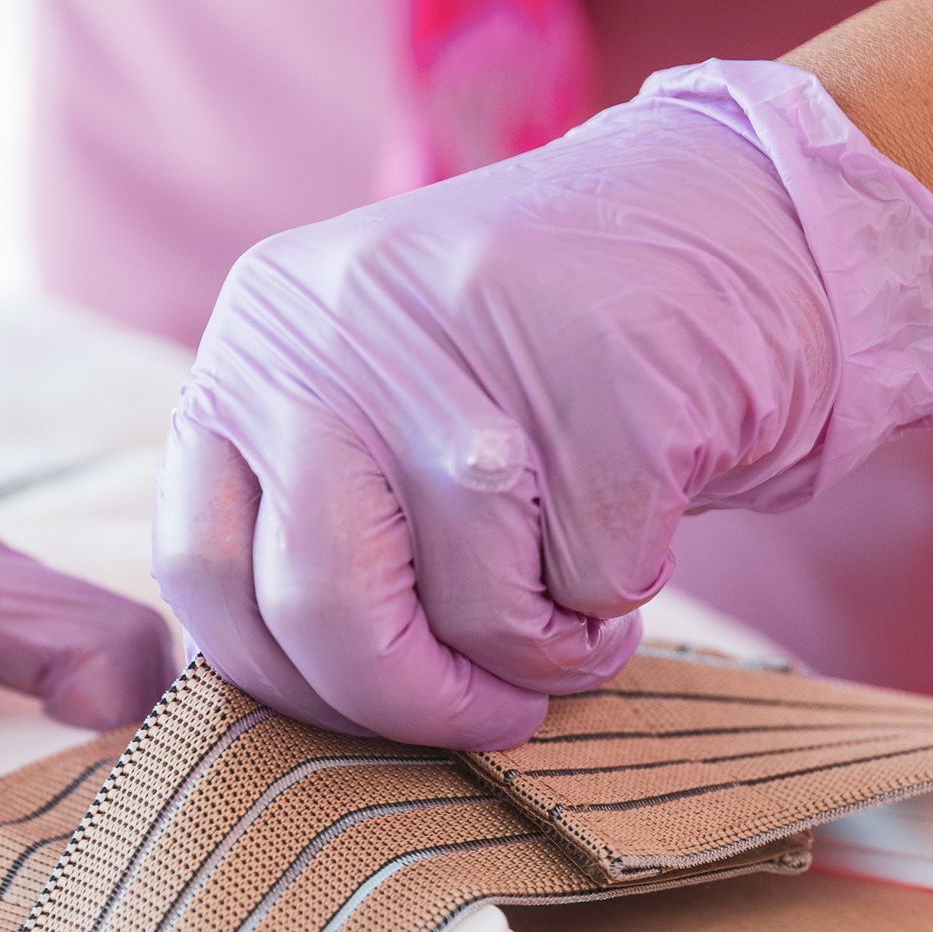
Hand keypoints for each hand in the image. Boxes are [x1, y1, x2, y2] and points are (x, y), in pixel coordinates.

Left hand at [153, 57, 932, 748]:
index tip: (367, 709)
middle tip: (497, 713)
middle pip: (325, 611)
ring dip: (548, 647)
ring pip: (475, 613)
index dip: (286, 681)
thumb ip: (311, 516)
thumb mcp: (378, 398)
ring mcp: (473, 345)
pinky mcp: (608, 381)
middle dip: (421, 704)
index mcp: (258, 336)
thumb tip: (285, 697)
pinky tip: (640, 520)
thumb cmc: (539, 366)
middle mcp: (339, 327)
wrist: (733, 218)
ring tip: (581, 582)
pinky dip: (625, 593)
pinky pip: (593, 584)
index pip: (199, 569)